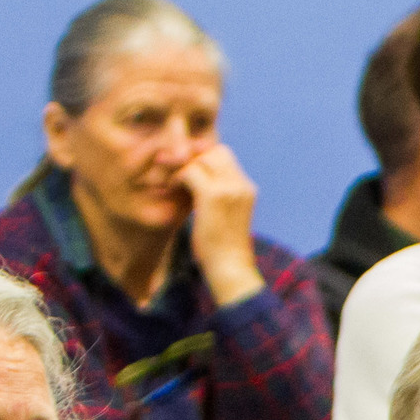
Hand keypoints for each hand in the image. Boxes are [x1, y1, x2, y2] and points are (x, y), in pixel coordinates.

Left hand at [178, 142, 266, 307]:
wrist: (230, 268)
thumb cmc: (223, 248)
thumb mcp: (225, 216)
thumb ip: (217, 195)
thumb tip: (195, 180)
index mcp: (247, 189)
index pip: (224, 156)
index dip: (204, 157)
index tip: (187, 170)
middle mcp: (242, 185)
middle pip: (215, 151)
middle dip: (193, 157)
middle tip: (176, 171)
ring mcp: (230, 189)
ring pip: (202, 158)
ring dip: (184, 167)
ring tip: (173, 183)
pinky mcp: (213, 196)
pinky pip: (190, 171)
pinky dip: (178, 178)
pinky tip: (172, 190)